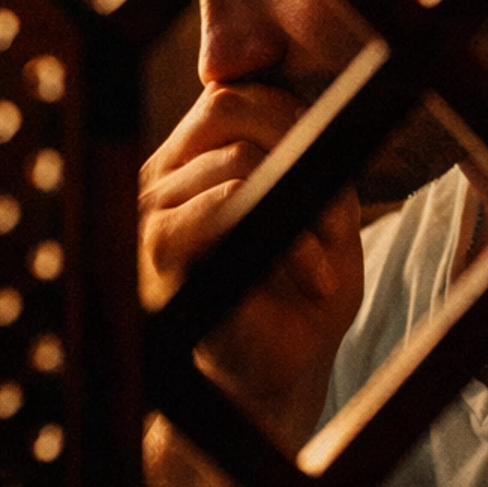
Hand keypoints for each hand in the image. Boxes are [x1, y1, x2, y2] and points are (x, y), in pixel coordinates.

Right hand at [140, 82, 362, 454]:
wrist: (267, 392)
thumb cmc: (296, 305)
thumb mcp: (321, 219)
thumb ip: (310, 160)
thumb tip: (313, 113)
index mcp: (190, 161)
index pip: (232, 94)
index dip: (292, 116)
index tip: (331, 181)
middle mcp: (159, 175)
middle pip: (237, 112)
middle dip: (303, 159)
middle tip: (336, 224)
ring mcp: (150, 206)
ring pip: (241, 158)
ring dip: (306, 209)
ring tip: (327, 269)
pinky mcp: (158, 245)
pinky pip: (225, 203)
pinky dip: (287, 239)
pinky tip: (313, 279)